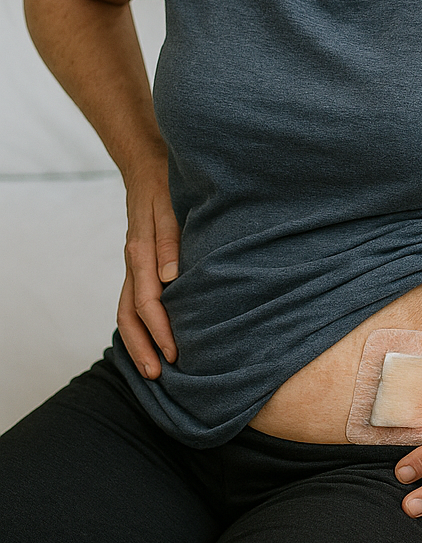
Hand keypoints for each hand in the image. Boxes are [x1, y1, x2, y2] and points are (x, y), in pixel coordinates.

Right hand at [117, 156, 179, 378]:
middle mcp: (133, 262)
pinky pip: (132, 301)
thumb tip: (171, 277)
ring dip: (138, 341)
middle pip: (128, 315)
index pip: (147, 303)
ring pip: (126, 311)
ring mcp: (133, 265)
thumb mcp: (172, 207)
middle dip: (142, 347)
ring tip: (152, 369)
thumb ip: (170, 240)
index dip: (160, 331)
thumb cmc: (167, 186)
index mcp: (141, 252)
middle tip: (158, 376)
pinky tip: (151, 340)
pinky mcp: (139, 265)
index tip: (174, 354)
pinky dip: (139, 325)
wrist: (149, 166)